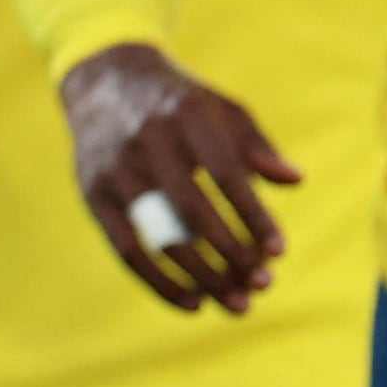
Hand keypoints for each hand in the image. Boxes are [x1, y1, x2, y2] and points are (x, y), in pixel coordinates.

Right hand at [62, 39, 299, 315]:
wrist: (105, 81)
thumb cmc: (180, 103)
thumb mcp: (222, 109)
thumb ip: (256, 145)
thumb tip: (293, 182)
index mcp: (186, 115)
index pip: (225, 173)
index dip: (252, 215)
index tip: (278, 252)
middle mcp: (147, 140)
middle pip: (191, 210)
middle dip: (230, 253)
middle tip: (263, 286)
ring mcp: (115, 169)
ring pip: (158, 235)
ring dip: (200, 277)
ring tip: (236, 305)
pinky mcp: (93, 193)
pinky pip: (126, 249)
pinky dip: (159, 282)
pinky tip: (192, 303)